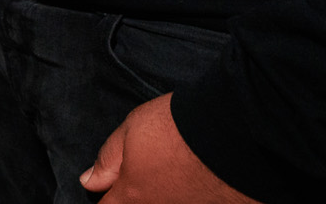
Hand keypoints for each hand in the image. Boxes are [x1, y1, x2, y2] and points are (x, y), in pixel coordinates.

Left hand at [82, 95, 259, 202]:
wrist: (235, 132)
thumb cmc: (178, 128)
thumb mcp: (130, 131)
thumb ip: (107, 161)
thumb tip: (89, 182)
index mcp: (133, 197)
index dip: (108, 194)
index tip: (115, 183)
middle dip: (138, 196)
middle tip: (151, 174)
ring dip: (168, 196)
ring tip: (177, 174)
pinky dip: (194, 198)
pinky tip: (199, 184)